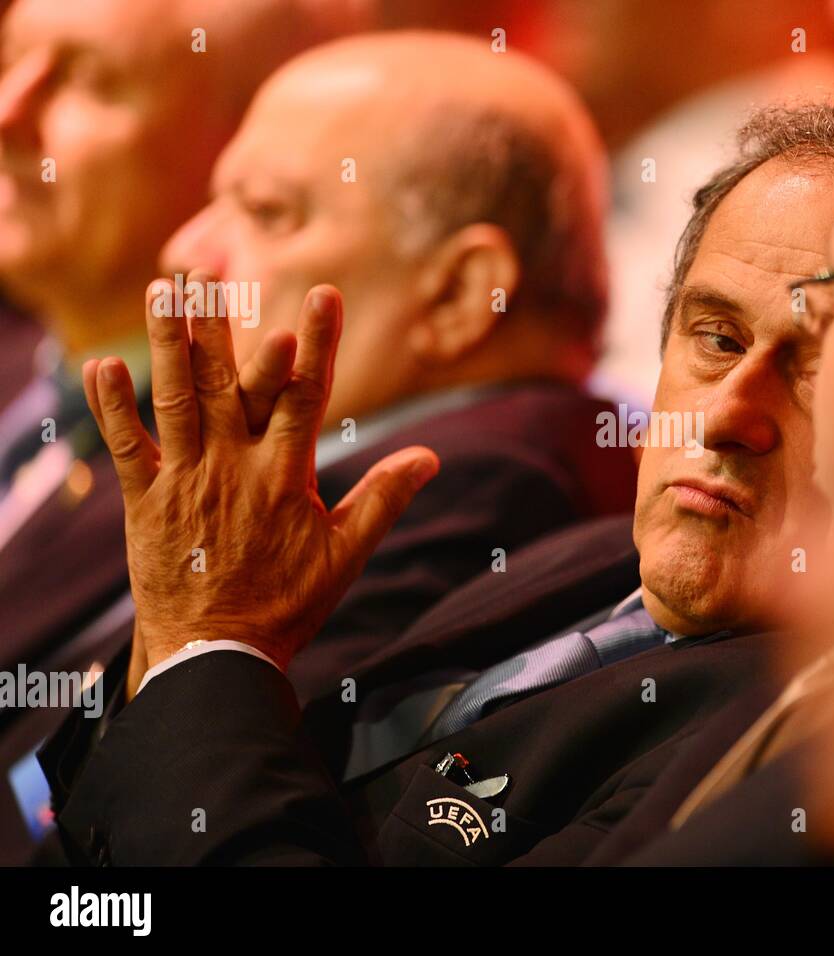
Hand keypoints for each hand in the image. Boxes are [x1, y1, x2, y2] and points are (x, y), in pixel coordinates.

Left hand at [83, 278, 439, 684]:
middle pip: (227, 381)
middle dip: (220, 324)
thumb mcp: (347, 553)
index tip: (323, 294)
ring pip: (175, 398)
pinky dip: (111, 406)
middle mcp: (233, 466)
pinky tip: (99, 365)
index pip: (305, 393)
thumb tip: (430, 457)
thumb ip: (385, 498)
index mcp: (286, 475)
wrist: (216, 653)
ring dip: (166, 343)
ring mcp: (185, 480)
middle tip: (209, 273)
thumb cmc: (287, 603)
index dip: (317, 341)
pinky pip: (126, 446)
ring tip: (161, 292)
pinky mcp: (145, 501)